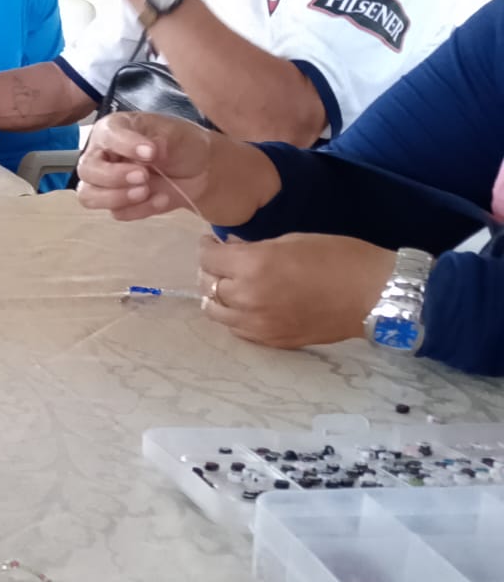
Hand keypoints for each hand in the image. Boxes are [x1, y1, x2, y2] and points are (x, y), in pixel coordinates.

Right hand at [75, 112, 217, 220]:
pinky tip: (161, 199)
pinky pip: (118, 212)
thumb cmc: (182, 144)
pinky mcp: (118, 204)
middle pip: (87, 170)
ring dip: (115, 197)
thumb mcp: (176, 133)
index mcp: (113, 130)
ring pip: (89, 196)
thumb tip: (149, 150)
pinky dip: (139, 209)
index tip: (150, 153)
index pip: (106, 137)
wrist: (201, 171)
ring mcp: (106, 183)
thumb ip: (161, 138)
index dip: (124, 146)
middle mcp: (102, 155)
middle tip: (143, 176)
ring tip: (145, 192)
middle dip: (113, 176)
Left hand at [197, 234, 395, 350]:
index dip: (207, 247)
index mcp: (252, 266)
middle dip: (211, 270)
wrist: (375, 295)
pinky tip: (245, 306)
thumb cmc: (339, 257)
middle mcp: (247, 298)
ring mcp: (257, 324)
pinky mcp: (271, 341)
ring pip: (215, 312)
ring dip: (217, 296)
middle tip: (222, 263)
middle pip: (207, 284)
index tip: (212, 243)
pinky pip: (237, 329)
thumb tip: (228, 247)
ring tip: (230, 286)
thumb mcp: (291, 240)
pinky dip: (234, 316)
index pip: (207, 257)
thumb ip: (253, 248)